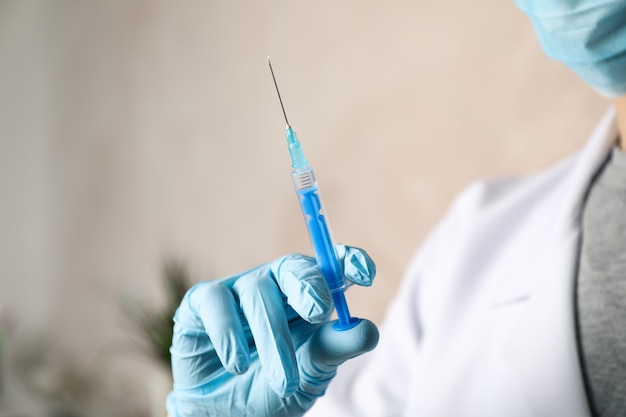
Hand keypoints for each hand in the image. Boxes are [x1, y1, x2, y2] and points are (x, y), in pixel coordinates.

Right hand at [166, 245, 378, 416]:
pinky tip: (238, 364)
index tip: (364, 273)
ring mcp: (238, 291)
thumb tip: (368, 330)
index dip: (347, 260)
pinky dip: (228, 333)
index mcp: (308, 297)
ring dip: (271, 337)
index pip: (330, 267)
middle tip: (318, 312)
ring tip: (283, 380)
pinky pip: (216, 300)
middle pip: (292, 266)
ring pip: (257, 291)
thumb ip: (335, 349)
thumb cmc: (274, 390)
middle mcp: (275, 287)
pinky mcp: (202, 302)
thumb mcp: (311, 374)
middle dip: (308, 285)